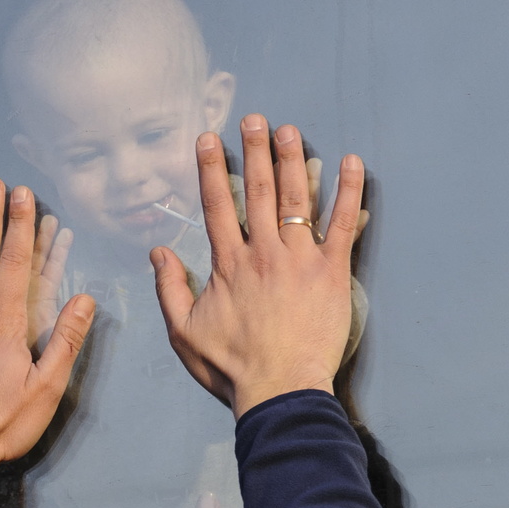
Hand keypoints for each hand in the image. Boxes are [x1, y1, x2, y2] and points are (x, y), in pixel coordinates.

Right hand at [151, 114, 364, 419]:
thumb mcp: (183, 332)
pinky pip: (344, 225)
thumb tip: (156, 253)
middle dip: (255, 151)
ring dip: (293, 161)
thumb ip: (169, 289)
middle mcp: (263, 252)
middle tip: (255, 118)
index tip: (209, 138)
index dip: (212, 169)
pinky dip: (348, 192)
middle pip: (259, 191)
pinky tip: (351, 163)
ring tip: (289, 130)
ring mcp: (300, 260)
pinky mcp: (332, 273)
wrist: (279, 389)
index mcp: (228, 263)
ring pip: (297, 200)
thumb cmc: (231, 367)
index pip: (217, 205)